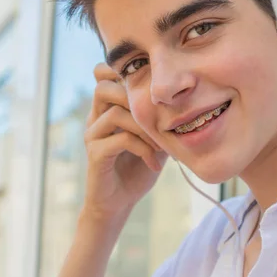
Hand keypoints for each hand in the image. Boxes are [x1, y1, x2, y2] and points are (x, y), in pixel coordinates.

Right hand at [82, 63, 166, 222]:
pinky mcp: (95, 154)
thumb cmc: (136, 169)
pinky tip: (154, 163)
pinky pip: (120, 139)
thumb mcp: (153, 139)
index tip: (153, 91)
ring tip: (160, 146)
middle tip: (159, 119)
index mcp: (106, 109)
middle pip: (104, 87)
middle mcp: (95, 118)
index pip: (104, 75)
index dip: (124, 73)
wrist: (119, 203)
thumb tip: (184, 100)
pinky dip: (143, 149)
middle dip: (135, 99)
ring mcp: (92, 135)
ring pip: (115, 113)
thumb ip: (159, 118)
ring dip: (144, 128)